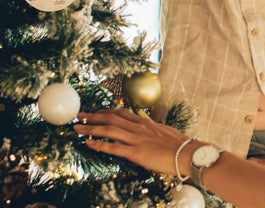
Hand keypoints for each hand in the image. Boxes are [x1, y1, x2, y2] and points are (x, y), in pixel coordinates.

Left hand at [74, 109, 188, 175]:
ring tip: (77, 128)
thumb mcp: (162, 130)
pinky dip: (99, 145)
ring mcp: (136, 139)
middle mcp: (138, 127)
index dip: (104, 111)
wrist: (187, 152)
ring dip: (91, 127)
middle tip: (79, 116)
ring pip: (109, 130)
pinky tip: (88, 143)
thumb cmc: (177, 143)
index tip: (94, 112)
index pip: (120, 112)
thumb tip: (144, 123)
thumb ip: (150, 127)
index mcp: (144, 121)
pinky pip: (114, 148)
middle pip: (110, 117)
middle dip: (93, 116)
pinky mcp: (136, 153)